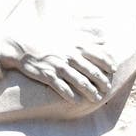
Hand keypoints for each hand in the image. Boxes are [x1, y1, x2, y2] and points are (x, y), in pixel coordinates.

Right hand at [0, 33, 115, 101]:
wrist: (22, 45)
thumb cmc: (46, 39)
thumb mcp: (67, 34)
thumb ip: (86, 37)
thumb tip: (104, 38)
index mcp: (75, 45)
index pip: (99, 55)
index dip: (108, 64)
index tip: (113, 71)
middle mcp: (70, 56)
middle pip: (92, 72)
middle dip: (102, 82)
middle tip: (107, 89)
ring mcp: (59, 66)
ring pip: (80, 82)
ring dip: (90, 92)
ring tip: (97, 98)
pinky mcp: (48, 75)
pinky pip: (62, 88)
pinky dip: (71, 96)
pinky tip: (78, 101)